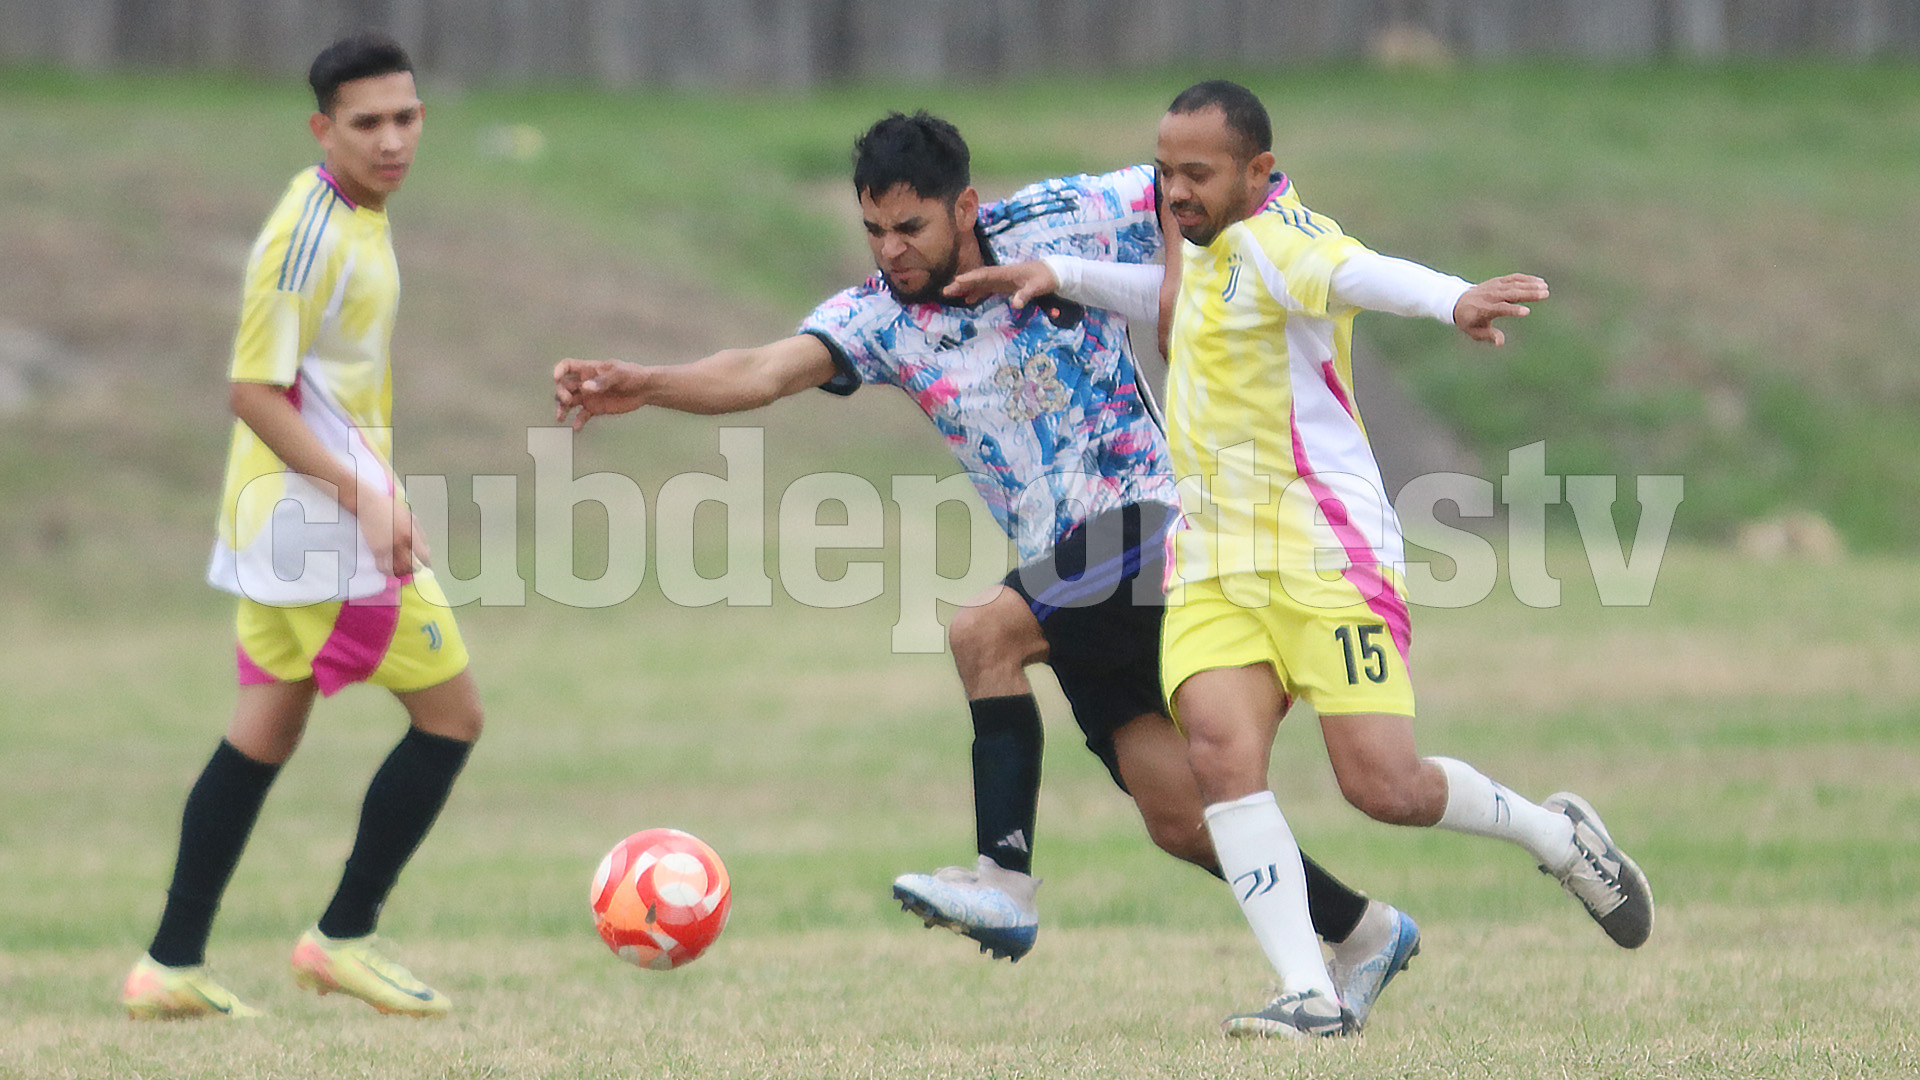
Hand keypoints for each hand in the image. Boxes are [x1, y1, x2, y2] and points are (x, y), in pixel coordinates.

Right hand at [355, 485, 423, 576]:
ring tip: (404, 571)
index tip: (427, 564)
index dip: (426, 562)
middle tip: (416, 569)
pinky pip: (382, 567)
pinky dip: (387, 571)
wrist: (369, 505)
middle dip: (415, 569)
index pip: (422, 554)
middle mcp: (399, 542)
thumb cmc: (392, 509)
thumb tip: (426, 548)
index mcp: (410, 533)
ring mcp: (386, 547)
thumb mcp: (411, 517)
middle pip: (410, 565)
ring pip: (396, 569)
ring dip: (401, 573)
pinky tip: (391, 570)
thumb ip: (420, 533)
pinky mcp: (375, 550)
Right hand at [554, 358, 648, 430]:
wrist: (644, 389)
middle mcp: (584, 382)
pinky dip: (578, 422)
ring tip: (560, 418)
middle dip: (561, 393)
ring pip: (568, 402)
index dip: (559, 370)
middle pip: (564, 386)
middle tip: (567, 401)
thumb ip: (602, 381)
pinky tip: (577, 428)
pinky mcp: (595, 408)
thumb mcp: (619, 374)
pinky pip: (582, 416)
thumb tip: (585, 388)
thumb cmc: (632, 376)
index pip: (568, 366)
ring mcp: (588, 396)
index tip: (556, 378)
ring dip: (562, 409)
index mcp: (588, 369)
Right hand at [943, 260, 1058, 306]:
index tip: (957, 281)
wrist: (1054, 272)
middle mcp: (1001, 274)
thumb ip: (1026, 294)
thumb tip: (1015, 304)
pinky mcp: (1005, 285)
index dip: (971, 278)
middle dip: (962, 284)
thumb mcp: (1038, 287)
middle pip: (978, 278)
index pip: (985, 274)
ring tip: (951, 295)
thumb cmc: (1046, 278)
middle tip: (946, 291)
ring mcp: (1002, 279)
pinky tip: (968, 300)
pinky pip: (987, 288)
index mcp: (1007, 272)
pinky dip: (976, 293)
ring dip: (966, 288)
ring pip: (980, 283)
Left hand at [1453, 273, 1548, 345]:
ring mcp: (1494, 287)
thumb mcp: (1475, 332)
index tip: (1527, 312)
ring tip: (1545, 288)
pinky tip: (1539, 281)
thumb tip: (1501, 343)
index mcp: (1484, 310)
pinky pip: (1513, 278)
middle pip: (1511, 294)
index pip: (1500, 309)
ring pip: (1514, 284)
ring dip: (1530, 285)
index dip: (1513, 310)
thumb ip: (1489, 336)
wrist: (1458, 302)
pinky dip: (1526, 279)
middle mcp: (1490, 296)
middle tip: (1545, 294)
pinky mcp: (1498, 281)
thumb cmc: (1469, 321)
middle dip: (1528, 294)